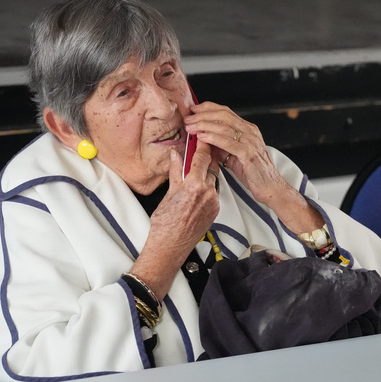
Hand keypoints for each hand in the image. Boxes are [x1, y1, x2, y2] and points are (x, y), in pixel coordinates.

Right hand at [130, 140, 219, 298]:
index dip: (202, 144)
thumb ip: (175, 172)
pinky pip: (213, 191)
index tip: (201, 135)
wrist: (170, 246)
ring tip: (197, 166)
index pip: (202, 157)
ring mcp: (213, 201)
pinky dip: (207, 185)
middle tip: (201, 146)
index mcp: (193, 186)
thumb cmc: (164, 223)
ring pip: (213, 178)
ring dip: (206, 171)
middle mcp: (207, 192)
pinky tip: (199, 185)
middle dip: (206, 155)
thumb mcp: (168, 193)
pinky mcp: (215, 210)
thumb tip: (176, 155)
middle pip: (211, 165)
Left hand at [184, 102, 321, 233]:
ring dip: (204, 125)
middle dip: (203, 115)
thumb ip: (221, 145)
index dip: (208, 108)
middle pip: (224, 115)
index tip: (193, 110)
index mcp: (248, 130)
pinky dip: (213, 138)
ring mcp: (251, 142)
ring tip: (191, 127)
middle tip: (188, 119)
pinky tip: (202, 137)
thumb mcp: (234, 155)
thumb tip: (203, 139)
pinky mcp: (249, 154)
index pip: (226, 112)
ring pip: (224, 127)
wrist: (271, 188)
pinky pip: (228, 142)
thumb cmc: (254, 173)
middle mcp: (250, 132)